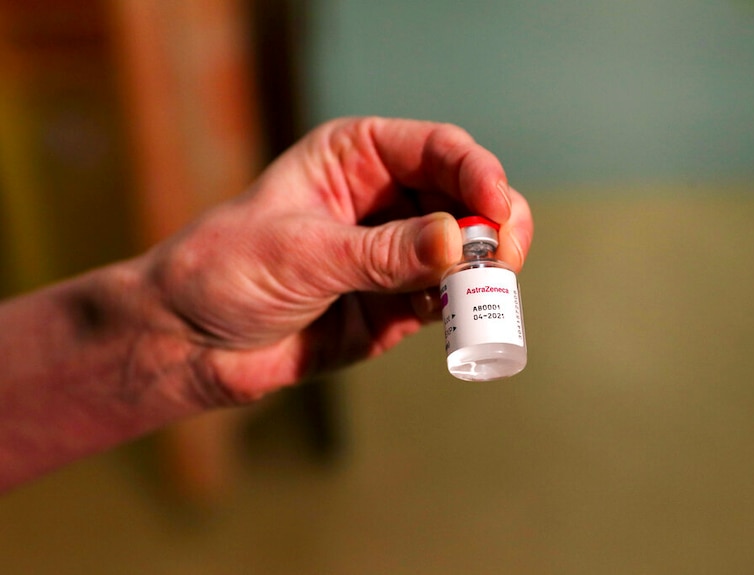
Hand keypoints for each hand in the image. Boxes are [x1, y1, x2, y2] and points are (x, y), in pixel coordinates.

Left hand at [144, 117, 532, 403]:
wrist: (192, 342)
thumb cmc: (227, 272)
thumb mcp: (302, 253)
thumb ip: (382, 253)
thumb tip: (458, 246)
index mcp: (356, 157)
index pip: (437, 149)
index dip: (477, 173)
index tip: (497, 208)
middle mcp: (385, 198)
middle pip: (466, 198)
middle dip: (494, 224)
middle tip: (505, 257)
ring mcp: (396, 252)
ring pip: (467, 250)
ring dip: (486, 270)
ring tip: (485, 292)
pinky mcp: (400, 303)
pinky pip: (449, 299)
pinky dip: (464, 308)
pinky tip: (457, 318)